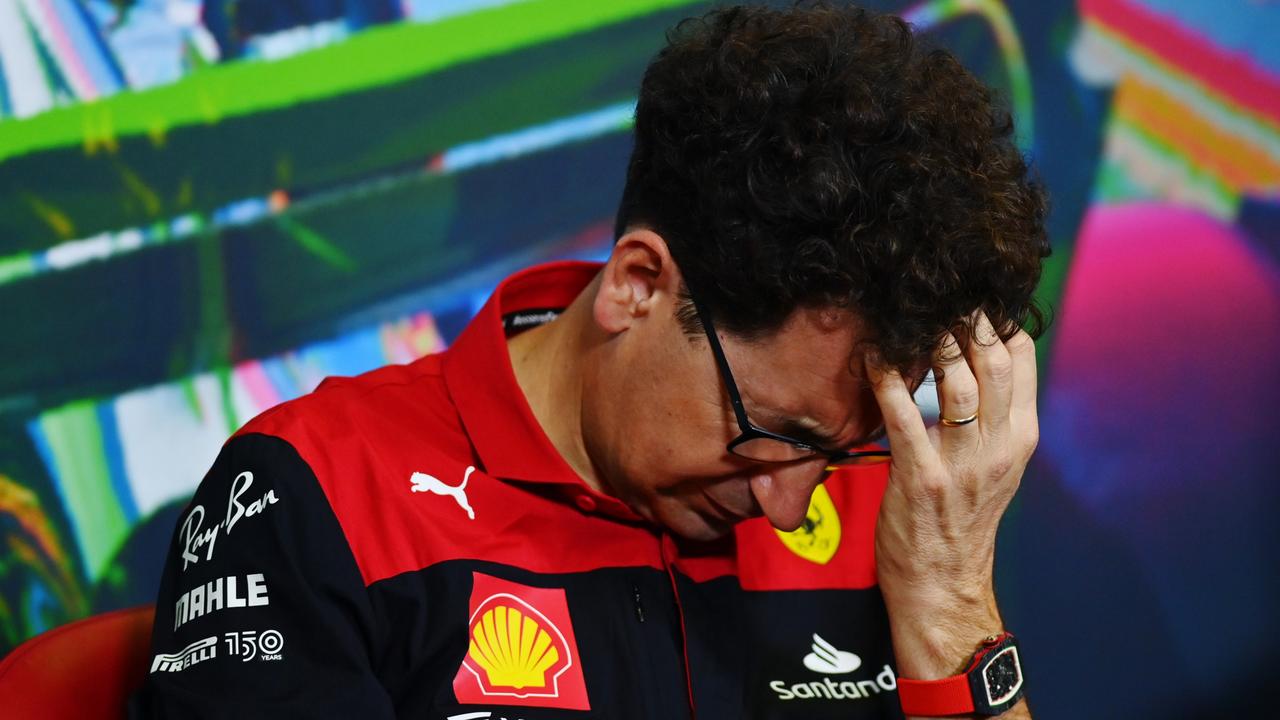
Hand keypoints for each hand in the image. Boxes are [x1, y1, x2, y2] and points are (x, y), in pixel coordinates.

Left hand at [865, 311, 1038, 680]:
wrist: (943, 584)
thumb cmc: (960, 519)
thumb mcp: (993, 464)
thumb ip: (989, 415)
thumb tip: (971, 356)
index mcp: (1019, 437)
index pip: (1021, 360)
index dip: (997, 318)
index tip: (969, 291)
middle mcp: (999, 445)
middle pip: (994, 360)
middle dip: (967, 316)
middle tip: (938, 288)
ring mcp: (963, 462)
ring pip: (957, 380)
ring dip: (930, 339)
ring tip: (909, 312)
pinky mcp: (923, 477)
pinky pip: (903, 415)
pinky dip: (887, 379)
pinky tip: (871, 356)